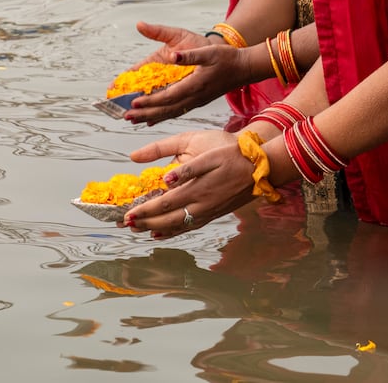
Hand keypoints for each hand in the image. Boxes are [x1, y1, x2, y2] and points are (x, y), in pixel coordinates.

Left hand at [122, 131, 257, 236]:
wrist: (261, 166)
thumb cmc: (233, 154)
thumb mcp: (210, 154)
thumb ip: (187, 168)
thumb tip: (166, 178)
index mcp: (198, 189)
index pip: (164, 204)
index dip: (145, 211)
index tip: (128, 215)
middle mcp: (202, 205)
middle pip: (168, 220)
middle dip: (146, 223)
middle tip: (126, 225)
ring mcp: (208, 212)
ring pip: (178, 226)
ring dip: (156, 230)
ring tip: (139, 231)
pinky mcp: (214, 213)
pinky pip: (190, 227)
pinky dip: (173, 232)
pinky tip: (162, 234)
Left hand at [127, 22, 258, 125]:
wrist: (245, 69)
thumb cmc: (227, 58)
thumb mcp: (209, 52)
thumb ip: (189, 55)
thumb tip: (172, 55)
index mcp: (195, 85)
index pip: (168, 96)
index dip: (150, 101)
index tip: (134, 102)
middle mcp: (194, 97)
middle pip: (165, 109)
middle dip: (145, 113)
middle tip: (125, 116)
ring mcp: (196, 102)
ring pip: (169, 113)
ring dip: (150, 117)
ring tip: (133, 121)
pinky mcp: (197, 102)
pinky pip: (176, 112)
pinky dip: (162, 117)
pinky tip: (151, 121)